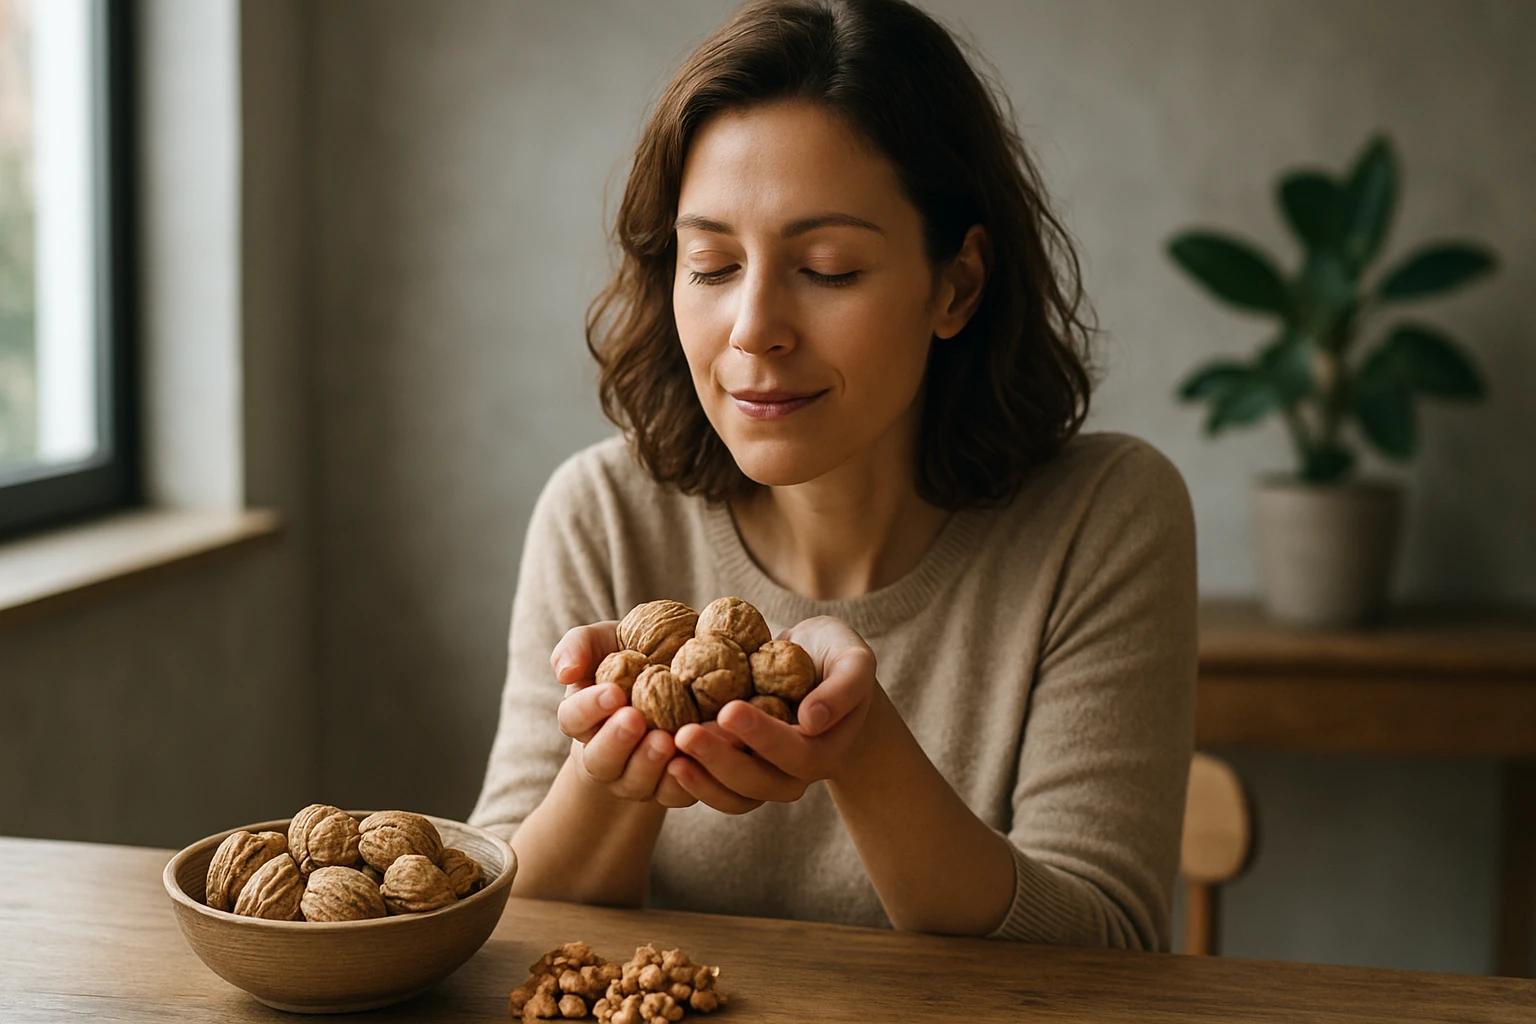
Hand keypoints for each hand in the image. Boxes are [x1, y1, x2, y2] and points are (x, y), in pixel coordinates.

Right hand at [550, 621, 697, 807]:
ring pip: (635, 781)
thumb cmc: (635, 653)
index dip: (589, 708)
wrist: (682, 675)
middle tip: (635, 719)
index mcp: (585, 719)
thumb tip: (566, 672)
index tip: (613, 691)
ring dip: (648, 763)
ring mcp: (637, 775)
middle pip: (599, 760)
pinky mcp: (670, 788)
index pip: (573, 719)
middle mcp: (605, 754)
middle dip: (616, 741)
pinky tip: (695, 758)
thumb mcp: (606, 641)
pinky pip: (674, 793)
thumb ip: (579, 647)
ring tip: (667, 739)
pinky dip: (684, 780)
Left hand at [667, 616, 878, 813]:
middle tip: (685, 734)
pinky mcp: (743, 772)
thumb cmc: (835, 656)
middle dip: (723, 761)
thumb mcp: (854, 659)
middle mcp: (798, 774)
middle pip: (762, 783)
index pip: (798, 753)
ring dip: (703, 779)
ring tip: (670, 751)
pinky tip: (666, 758)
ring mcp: (769, 778)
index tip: (728, 709)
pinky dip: (694, 781)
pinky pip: (719, 790)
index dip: (763, 737)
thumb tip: (812, 721)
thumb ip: (844, 687)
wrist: (817, 666)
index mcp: (828, 749)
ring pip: (737, 796)